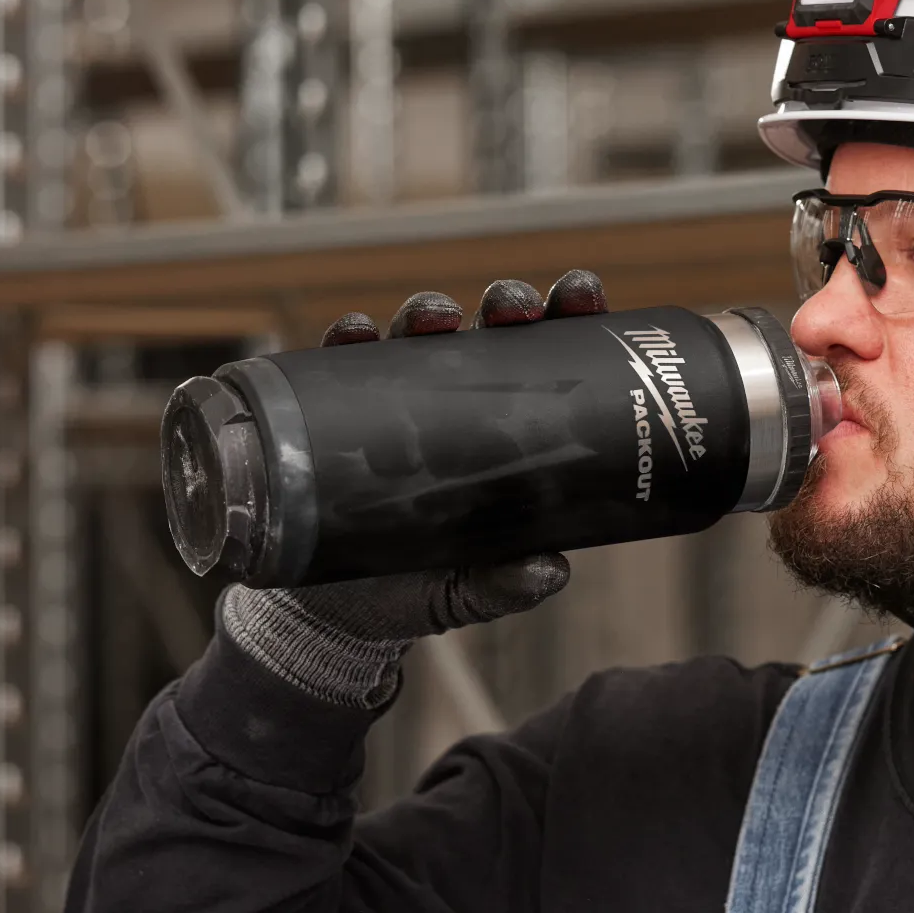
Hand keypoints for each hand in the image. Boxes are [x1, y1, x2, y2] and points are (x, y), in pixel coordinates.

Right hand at [218, 270, 609, 705]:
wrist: (333, 615)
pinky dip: (346, 341)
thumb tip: (551, 570)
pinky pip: (339, 365)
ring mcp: (395, 402)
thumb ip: (505, 585)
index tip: (581, 297)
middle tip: (514, 308)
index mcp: (509, 429)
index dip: (567, 318)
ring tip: (435, 315)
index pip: (547, 360)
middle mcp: (457, 404)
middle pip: (488, 332)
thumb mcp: (466, 591)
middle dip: (505, 304)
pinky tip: (353, 333)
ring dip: (427, 310)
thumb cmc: (417, 590)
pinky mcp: (332, 414)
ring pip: (417, 335)